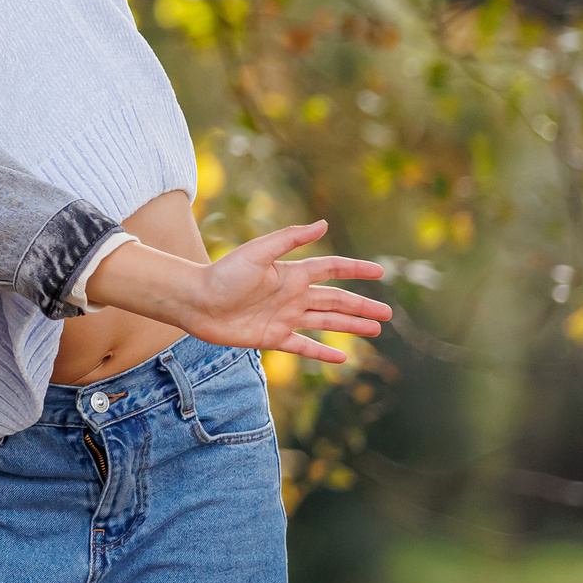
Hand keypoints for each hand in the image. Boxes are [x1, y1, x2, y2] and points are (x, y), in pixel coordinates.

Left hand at [158, 220, 388, 363]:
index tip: (380, 272)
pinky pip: (304, 347)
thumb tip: (324, 224)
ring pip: (326, 323)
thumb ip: (290, 239)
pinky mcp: (272, 338)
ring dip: (351, 326)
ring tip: (375, 330)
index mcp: (291, 273)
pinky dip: (323, 353)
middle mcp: (291, 295)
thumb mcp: (258, 252)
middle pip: (335, 300)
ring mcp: (284, 318)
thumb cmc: (222, 274)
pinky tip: (343, 358)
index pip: (331, 269)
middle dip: (362, 306)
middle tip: (387, 313)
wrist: (195, 301)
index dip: (355, 270)